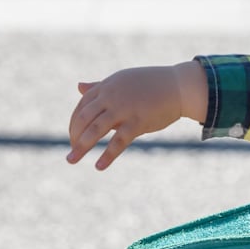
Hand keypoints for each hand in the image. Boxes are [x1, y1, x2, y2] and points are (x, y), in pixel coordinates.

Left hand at [66, 62, 207, 170]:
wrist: (178, 86)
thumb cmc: (150, 85)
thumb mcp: (122, 82)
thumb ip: (99, 86)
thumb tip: (78, 86)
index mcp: (107, 86)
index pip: (82, 105)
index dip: (74, 123)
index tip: (73, 136)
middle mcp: (111, 96)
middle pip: (83, 118)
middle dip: (74, 136)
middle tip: (72, 151)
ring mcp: (124, 109)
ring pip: (95, 130)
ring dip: (81, 147)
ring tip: (71, 160)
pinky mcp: (138, 122)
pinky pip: (118, 142)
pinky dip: (107, 155)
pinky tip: (98, 166)